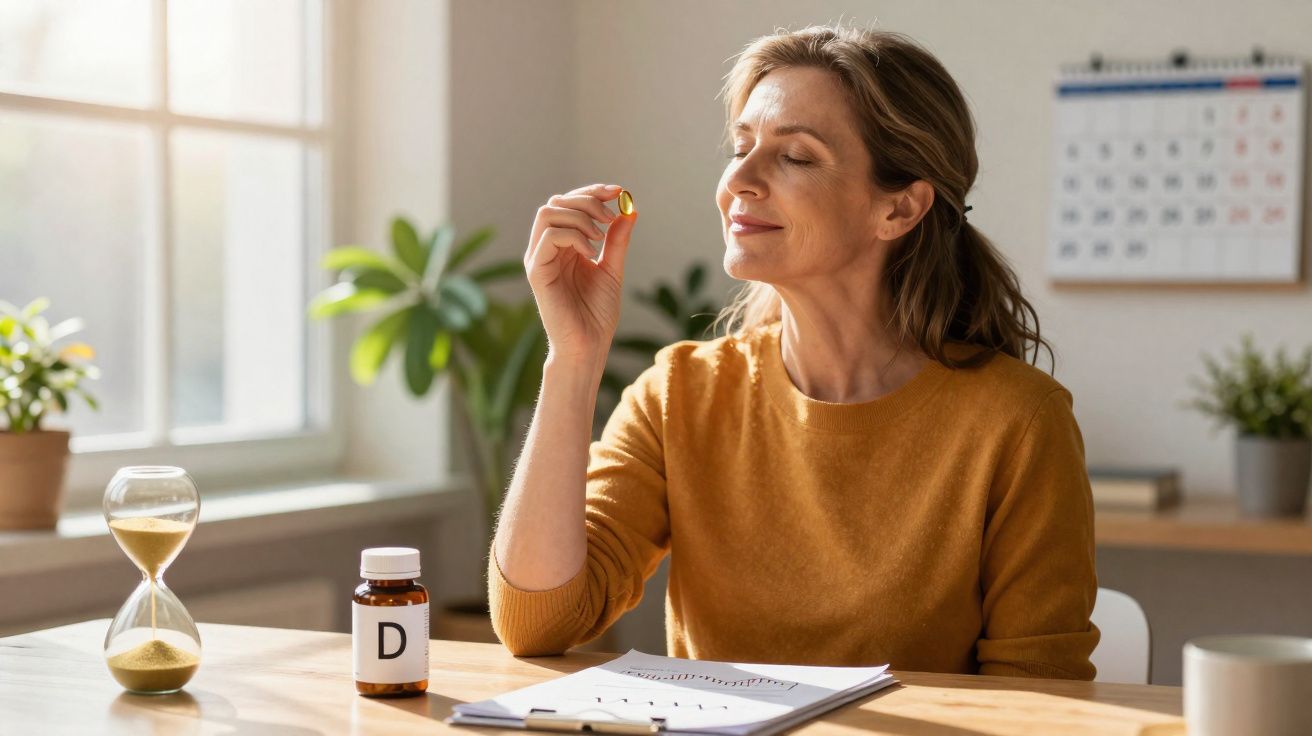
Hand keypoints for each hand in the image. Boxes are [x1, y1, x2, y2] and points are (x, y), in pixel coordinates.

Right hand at [524, 182, 636, 368]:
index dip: (592, 192)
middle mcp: (547, 248)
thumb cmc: (597, 314)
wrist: (588, 346)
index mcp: (563, 245)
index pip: (569, 204)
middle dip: (587, 200)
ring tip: (599, 236)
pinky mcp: (536, 271)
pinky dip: (573, 235)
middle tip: (610, 217)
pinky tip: (589, 252)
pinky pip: (549, 236)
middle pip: (557, 201)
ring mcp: (539, 258)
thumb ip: (616, 240)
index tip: (619, 192)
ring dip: (579, 216)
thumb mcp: (612, 269)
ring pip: (548, 212)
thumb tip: (628, 210)